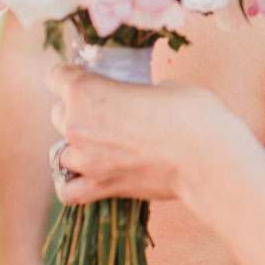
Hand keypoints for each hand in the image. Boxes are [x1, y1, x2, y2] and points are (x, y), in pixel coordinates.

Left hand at [47, 64, 250, 205]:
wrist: (208, 159)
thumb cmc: (193, 114)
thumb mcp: (165, 86)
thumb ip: (137, 92)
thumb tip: (138, 100)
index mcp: (87, 91)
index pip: (56, 76)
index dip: (72, 75)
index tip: (88, 77)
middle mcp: (76, 125)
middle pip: (57, 113)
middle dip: (78, 111)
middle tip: (108, 112)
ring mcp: (86, 160)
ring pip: (60, 151)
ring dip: (77, 146)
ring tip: (102, 144)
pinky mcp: (100, 187)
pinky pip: (67, 189)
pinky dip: (72, 182)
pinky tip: (88, 175)